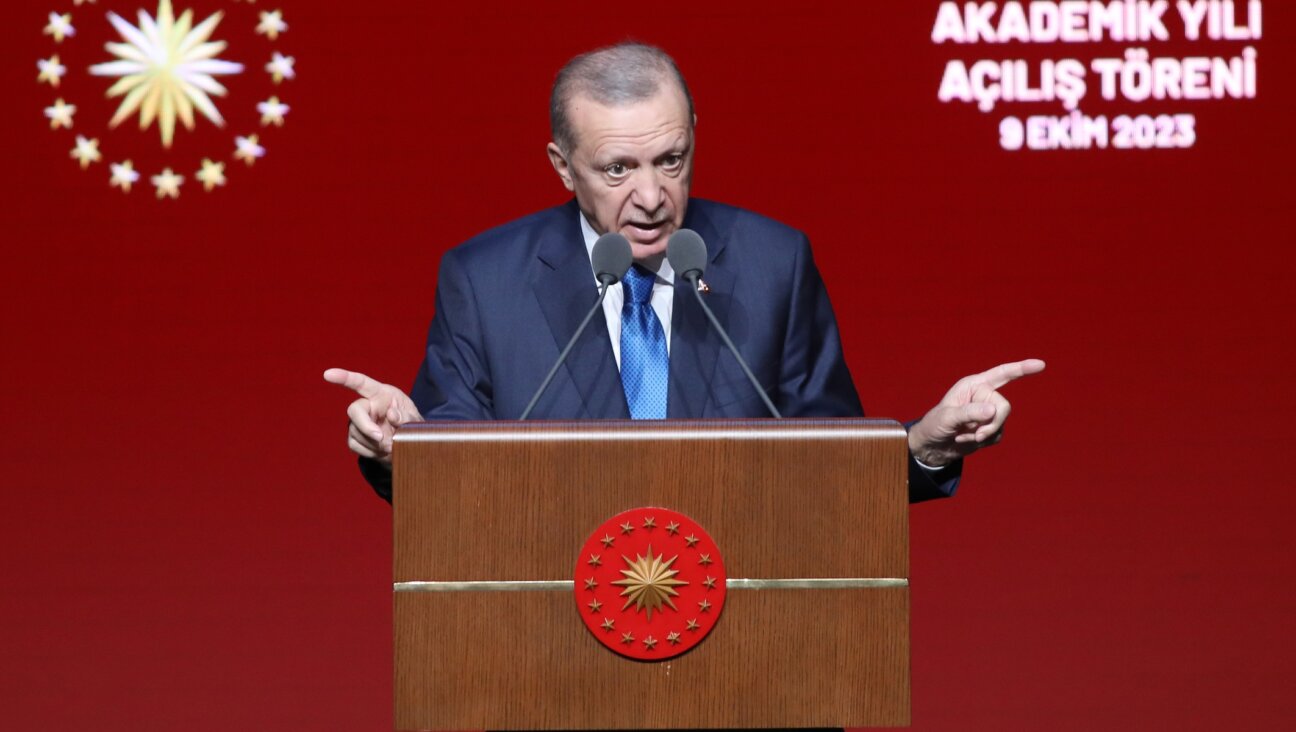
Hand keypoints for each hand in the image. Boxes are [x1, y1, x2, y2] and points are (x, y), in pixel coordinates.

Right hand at [323, 368, 421, 465]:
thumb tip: (391, 414)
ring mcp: (358, 422)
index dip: (344, 378)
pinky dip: (370, 451)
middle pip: (354, 411)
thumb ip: (406, 416)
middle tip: (381, 439)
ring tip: (392, 446)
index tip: (328, 374)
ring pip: (356, 432)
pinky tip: (382, 450)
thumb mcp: (414, 418)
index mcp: (381, 394)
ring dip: (374, 443)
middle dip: (365, 426)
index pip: (361, 383)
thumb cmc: (410, 423)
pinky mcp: (354, 437)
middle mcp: (367, 405)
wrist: (406, 443)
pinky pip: (355, 445)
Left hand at [907, 359, 1045, 467]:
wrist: (933, 446)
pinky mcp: (990, 427)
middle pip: (1004, 407)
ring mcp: (988, 412)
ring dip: (983, 434)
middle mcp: (983, 395)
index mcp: (973, 385)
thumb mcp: (947, 418)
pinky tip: (968, 440)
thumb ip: (969, 413)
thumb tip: (992, 410)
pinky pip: (998, 435)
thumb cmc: (934, 426)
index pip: (1001, 374)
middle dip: (991, 424)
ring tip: (962, 435)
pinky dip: (984, 441)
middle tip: (974, 434)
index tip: (1040, 365)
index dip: (1021, 369)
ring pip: (1002, 422)